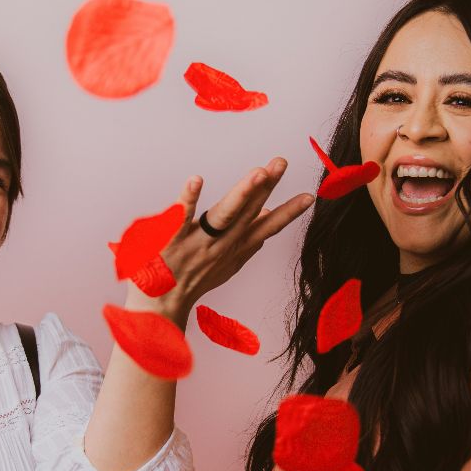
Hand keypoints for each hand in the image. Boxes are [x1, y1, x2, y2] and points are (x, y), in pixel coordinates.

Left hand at [126, 156, 312, 322]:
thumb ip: (250, 239)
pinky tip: (196, 180)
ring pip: (222, 215)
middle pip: (247, 212)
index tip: (310, 196)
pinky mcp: (170, 240)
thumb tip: (268, 214)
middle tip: (280, 163)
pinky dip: (188, 200)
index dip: (288, 212)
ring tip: (258, 173)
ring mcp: (196, 242)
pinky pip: (179, 219)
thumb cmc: (193, 281)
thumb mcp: (228, 263)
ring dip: (241, 194)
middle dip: (265, 187)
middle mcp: (220, 245)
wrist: (160, 308)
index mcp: (234, 248)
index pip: (266, 227)